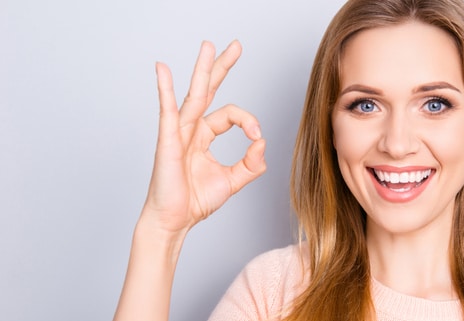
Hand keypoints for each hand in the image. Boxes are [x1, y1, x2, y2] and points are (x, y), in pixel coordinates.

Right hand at [143, 40, 265, 233]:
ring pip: (194, 95)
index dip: (248, 121)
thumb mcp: (233, 180)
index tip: (257, 137)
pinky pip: (167, 111)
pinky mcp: (168, 141)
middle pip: (209, 90)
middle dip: (222, 67)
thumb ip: (251, 163)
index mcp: (204, 136)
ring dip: (203, 69)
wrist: (174, 221)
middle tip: (235, 45)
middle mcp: (191, 129)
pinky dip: (165, 89)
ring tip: (210, 45)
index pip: (230, 115)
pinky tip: (163, 69)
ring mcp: (178, 132)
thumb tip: (262, 143)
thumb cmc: (196, 201)